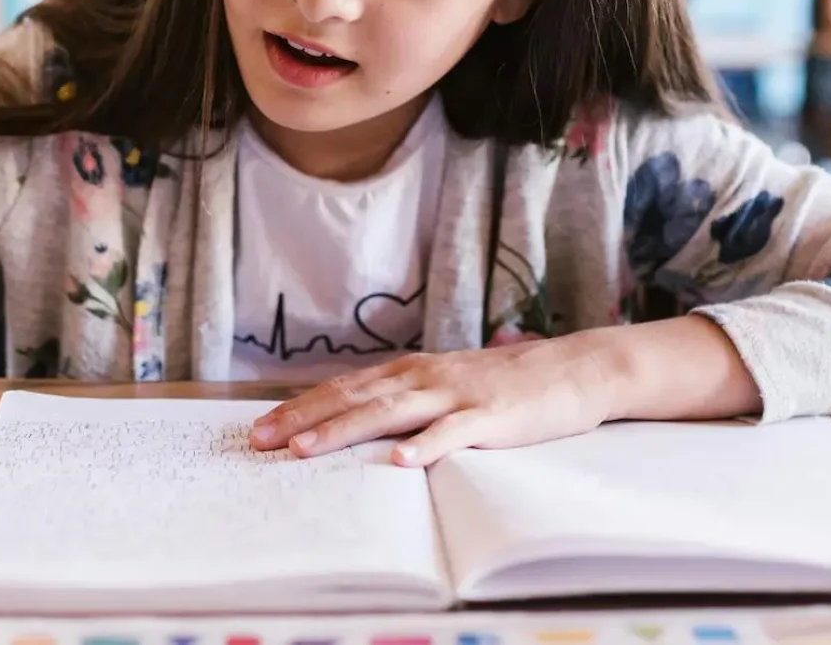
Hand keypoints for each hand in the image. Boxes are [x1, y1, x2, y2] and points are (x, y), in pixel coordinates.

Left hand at [250, 335, 615, 465]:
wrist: (570, 368)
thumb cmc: (505, 382)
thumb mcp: (446, 383)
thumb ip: (407, 397)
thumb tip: (358, 418)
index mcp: (410, 371)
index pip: (343, 388)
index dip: (300, 408)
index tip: (261, 428)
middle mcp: (424, 377)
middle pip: (353, 398)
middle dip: (302, 419)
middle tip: (259, 441)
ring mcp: (456, 395)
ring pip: (389, 412)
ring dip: (343, 431)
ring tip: (305, 451)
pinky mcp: (490, 417)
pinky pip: (452, 434)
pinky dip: (424, 447)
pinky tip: (399, 462)